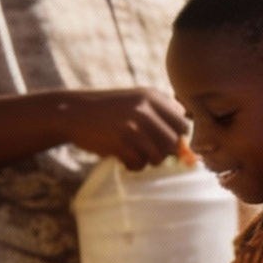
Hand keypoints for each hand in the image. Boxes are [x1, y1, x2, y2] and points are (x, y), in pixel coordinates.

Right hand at [64, 88, 189, 168]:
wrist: (72, 112)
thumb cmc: (110, 111)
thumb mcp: (138, 101)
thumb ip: (164, 116)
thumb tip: (189, 149)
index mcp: (153, 97)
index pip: (183, 125)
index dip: (178, 139)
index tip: (163, 142)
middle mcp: (145, 109)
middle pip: (173, 144)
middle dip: (162, 152)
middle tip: (145, 149)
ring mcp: (132, 125)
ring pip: (158, 157)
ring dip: (147, 161)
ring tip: (132, 152)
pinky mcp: (119, 142)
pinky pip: (139, 164)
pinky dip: (132, 166)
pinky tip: (122, 157)